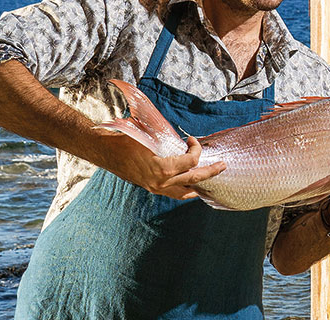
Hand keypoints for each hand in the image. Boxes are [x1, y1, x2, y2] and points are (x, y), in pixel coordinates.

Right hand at [106, 135, 225, 199]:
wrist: (106, 151)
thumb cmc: (127, 140)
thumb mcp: (150, 136)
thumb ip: (169, 141)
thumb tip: (184, 141)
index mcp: (163, 168)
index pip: (191, 161)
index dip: (196, 148)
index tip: (192, 139)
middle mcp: (161, 182)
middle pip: (194, 179)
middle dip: (211, 172)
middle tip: (223, 166)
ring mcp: (156, 187)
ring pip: (183, 192)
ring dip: (198, 186)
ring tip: (209, 180)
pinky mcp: (151, 188)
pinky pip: (172, 193)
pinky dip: (184, 189)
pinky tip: (190, 185)